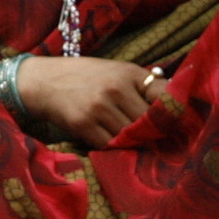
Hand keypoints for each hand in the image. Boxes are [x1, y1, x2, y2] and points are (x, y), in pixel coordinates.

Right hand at [14, 55, 162, 146]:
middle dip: (151, 133)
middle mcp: (115, 89)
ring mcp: (99, 107)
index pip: (164, 96)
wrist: (43, 81)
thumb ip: (142, 86)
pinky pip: (110, 145)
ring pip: (130, 137)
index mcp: (128, 73)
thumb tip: (175, 104)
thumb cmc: (84, 77)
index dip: (172, 113)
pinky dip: (113, 147)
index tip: (173, 124)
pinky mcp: (84, 125)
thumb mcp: (115, 71)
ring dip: (132, 142)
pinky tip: (110, 141)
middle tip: (151, 140)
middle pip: (148, 123)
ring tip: (129, 141)